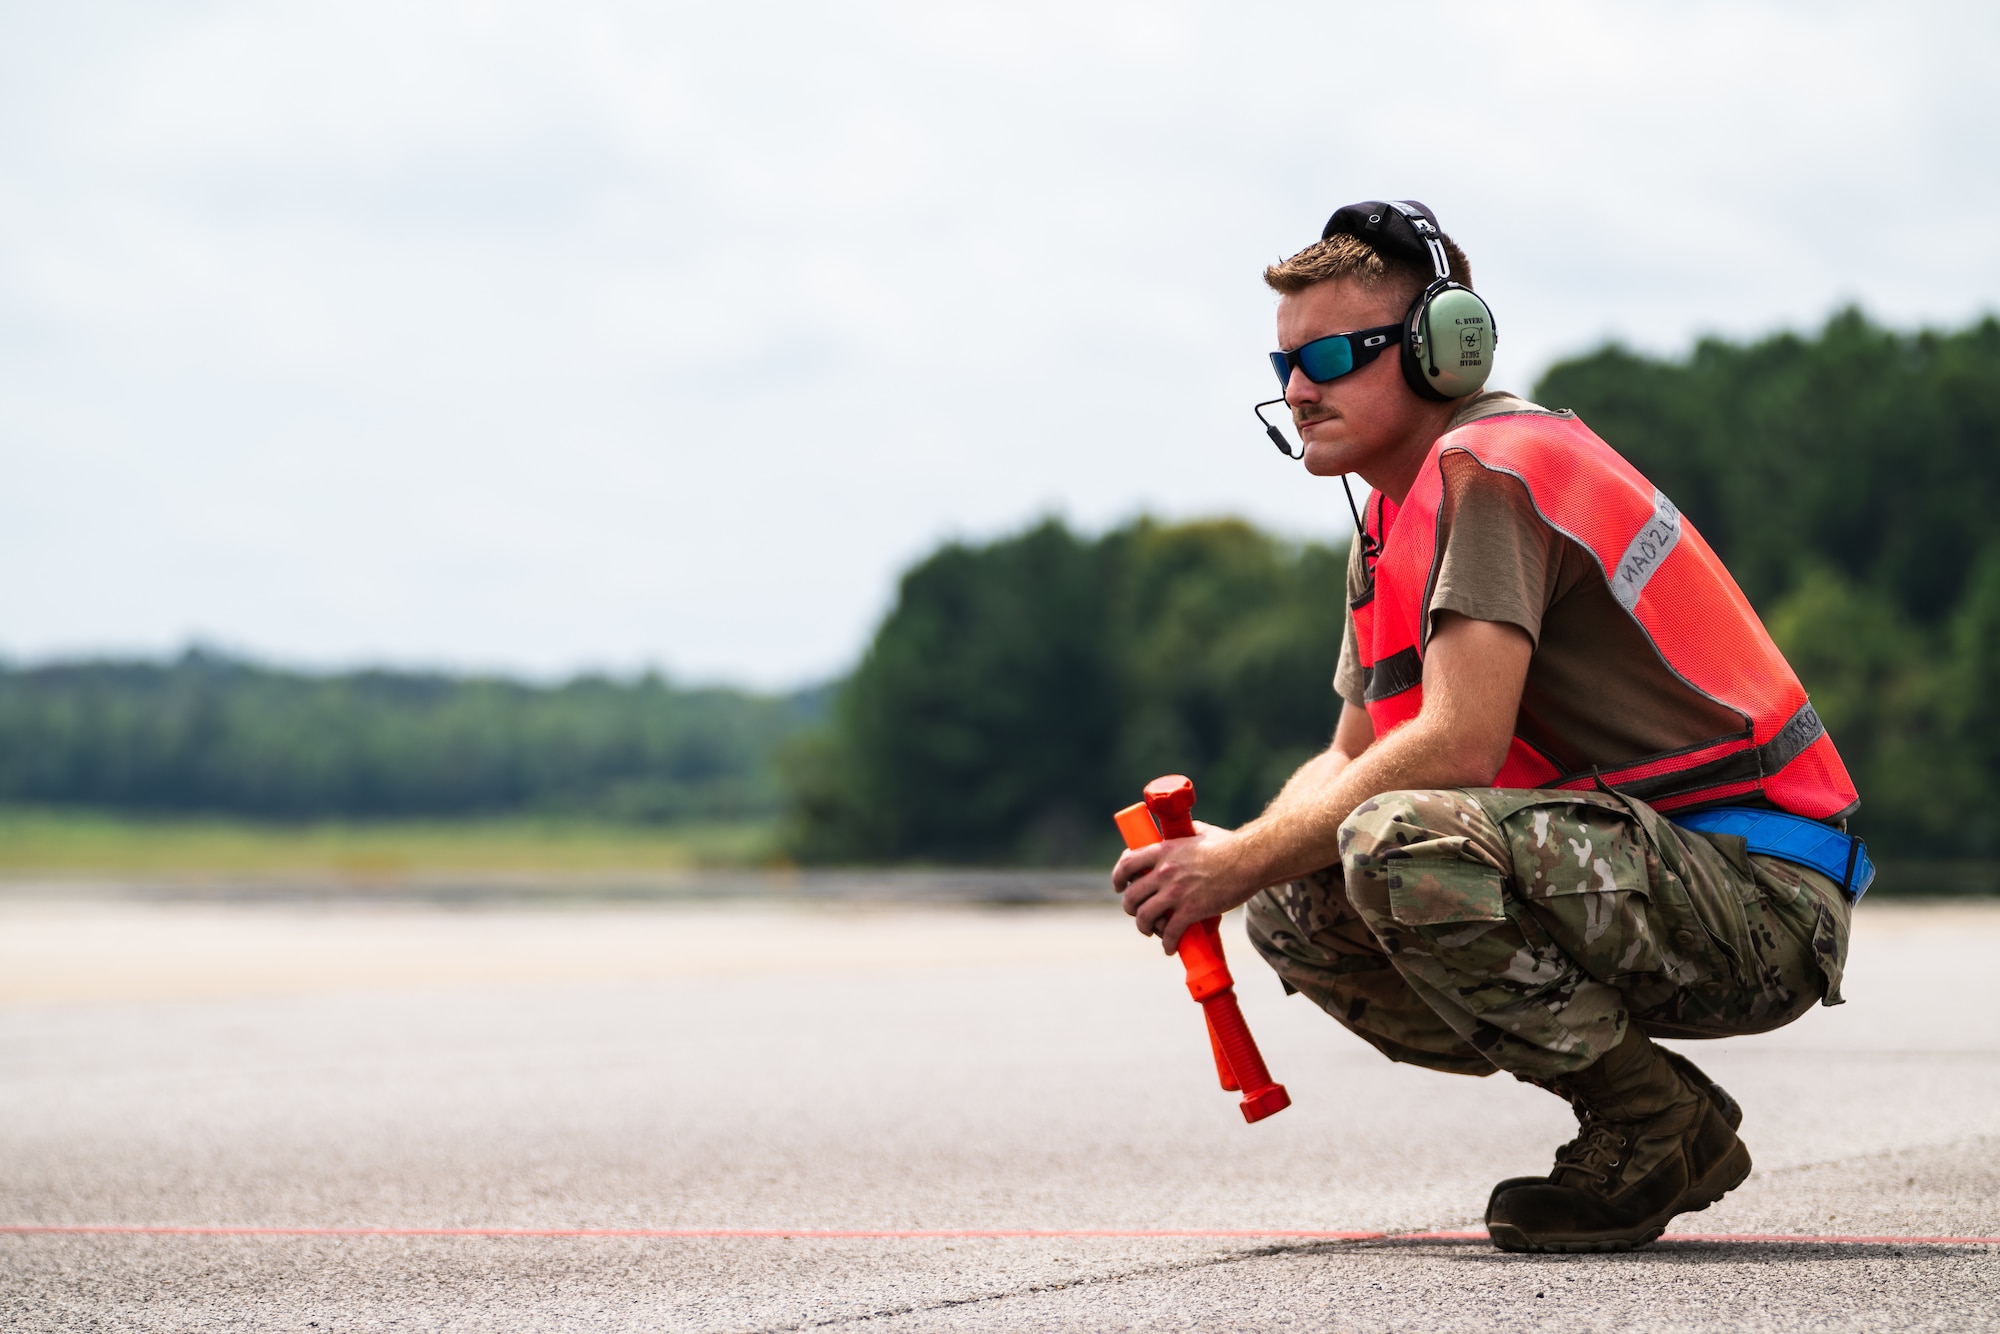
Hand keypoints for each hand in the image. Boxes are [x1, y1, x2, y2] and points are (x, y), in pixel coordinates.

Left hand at [1111, 821, 1255, 953]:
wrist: (1250, 860)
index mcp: (1164, 850)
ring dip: (1144, 928)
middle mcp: (1164, 871)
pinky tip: (1170, 948)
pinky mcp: (1191, 910)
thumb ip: (1189, 833)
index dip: (1118, 878)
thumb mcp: (1202, 832)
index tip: (1119, 886)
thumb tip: (1188, 831)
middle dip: (1130, 908)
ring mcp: (1176, 892)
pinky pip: (1170, 932)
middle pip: (1131, 895)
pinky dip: (1167, 943)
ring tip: (1152, 932)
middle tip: (1138, 913)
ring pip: (1144, 916)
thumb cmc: (1230, 846)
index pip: (1127, 864)